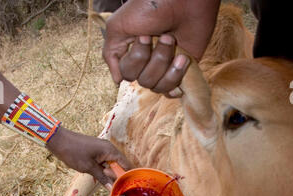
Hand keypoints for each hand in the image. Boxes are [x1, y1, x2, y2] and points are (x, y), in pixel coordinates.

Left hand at [47, 126, 129, 185]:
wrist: (58, 141)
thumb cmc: (74, 152)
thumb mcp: (89, 168)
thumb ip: (102, 178)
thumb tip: (112, 187)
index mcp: (110, 150)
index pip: (125, 163)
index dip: (127, 175)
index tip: (128, 186)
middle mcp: (109, 148)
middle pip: (119, 165)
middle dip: (117, 176)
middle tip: (113, 187)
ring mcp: (102, 149)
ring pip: (111, 164)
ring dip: (109, 174)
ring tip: (107, 184)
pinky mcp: (96, 151)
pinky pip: (104, 162)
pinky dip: (103, 170)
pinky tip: (100, 177)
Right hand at [103, 0, 220, 90]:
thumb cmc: (151, 6)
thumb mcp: (119, 26)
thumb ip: (111, 54)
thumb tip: (117, 80)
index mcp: (131, 52)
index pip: (127, 74)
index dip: (136, 60)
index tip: (143, 36)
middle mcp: (146, 62)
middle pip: (144, 82)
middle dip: (154, 59)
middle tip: (165, 35)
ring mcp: (164, 68)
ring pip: (158, 87)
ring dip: (166, 63)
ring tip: (174, 40)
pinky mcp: (182, 70)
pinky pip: (173, 91)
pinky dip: (176, 78)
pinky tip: (182, 60)